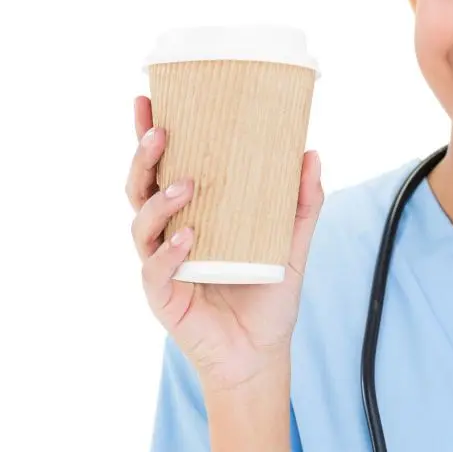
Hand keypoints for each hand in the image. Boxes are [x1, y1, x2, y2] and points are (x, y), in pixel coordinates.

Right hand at [126, 95, 323, 394]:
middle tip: (161, 131)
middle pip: (141, 187)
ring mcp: (163, 264)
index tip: (148, 98)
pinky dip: (170, 251)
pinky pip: (158, 269)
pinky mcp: (164, 296)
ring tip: (187, 184)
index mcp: (193, 214)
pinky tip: (189, 237)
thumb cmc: (269, 295)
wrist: (262, 352)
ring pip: (141, 223)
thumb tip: (311, 152)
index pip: (165, 167)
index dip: (150, 135)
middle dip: (144, 157)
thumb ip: (302, 202)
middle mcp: (169, 234)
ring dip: (160, 200)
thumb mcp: (293, 242)